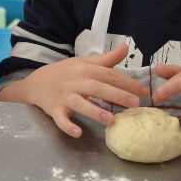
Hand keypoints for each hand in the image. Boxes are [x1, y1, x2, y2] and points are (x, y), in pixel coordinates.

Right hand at [15, 44, 146, 137]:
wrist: (36, 82)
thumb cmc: (65, 72)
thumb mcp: (84, 62)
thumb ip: (106, 59)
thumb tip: (126, 47)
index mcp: (85, 69)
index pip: (108, 75)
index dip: (126, 83)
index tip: (143, 91)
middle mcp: (75, 81)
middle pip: (97, 87)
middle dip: (116, 95)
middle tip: (135, 104)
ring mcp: (64, 96)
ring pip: (80, 103)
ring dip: (94, 111)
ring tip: (111, 120)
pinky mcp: (54, 109)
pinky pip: (60, 118)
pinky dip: (68, 126)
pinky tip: (78, 133)